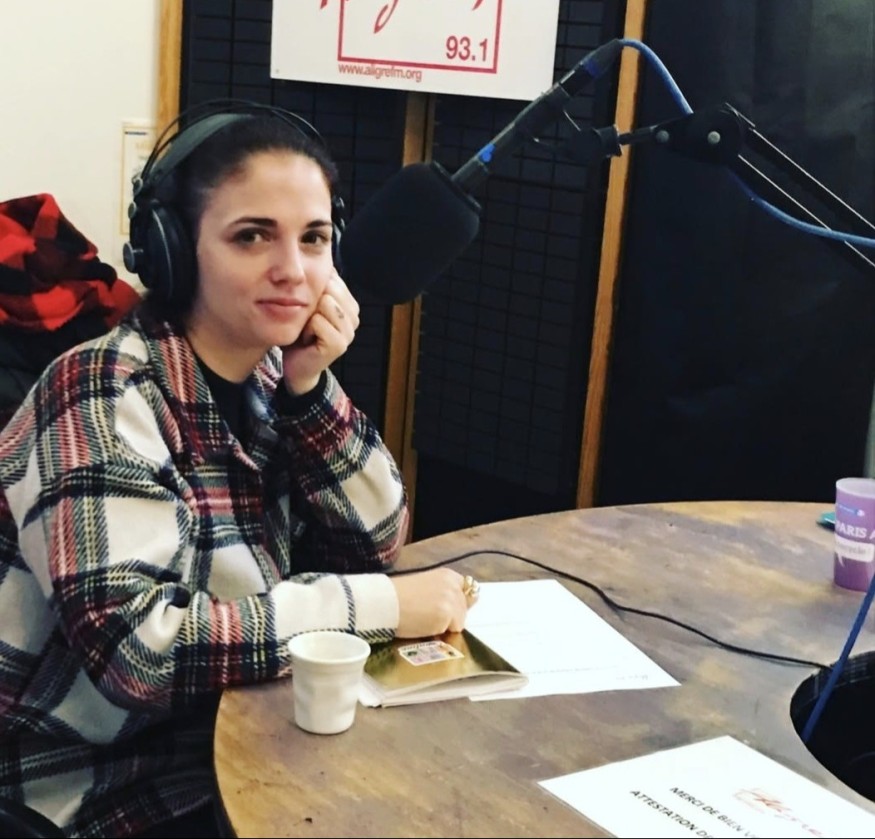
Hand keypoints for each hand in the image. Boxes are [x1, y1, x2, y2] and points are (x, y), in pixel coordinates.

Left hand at [282, 271, 360, 394]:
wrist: (297, 365)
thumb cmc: (302, 333)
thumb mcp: (309, 304)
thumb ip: (318, 285)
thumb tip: (320, 259)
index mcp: (350, 305)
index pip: (334, 279)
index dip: (314, 289)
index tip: (310, 308)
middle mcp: (354, 317)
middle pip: (330, 288)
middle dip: (311, 301)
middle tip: (308, 321)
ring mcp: (349, 332)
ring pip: (325, 303)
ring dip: (308, 316)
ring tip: (308, 329)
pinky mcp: (339, 344)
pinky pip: (318, 321)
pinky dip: (307, 328)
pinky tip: (307, 339)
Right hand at [391, 568, 472, 637]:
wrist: (383, 602)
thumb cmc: (396, 595)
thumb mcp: (425, 585)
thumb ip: (442, 592)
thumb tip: (454, 607)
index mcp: (447, 575)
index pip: (468, 590)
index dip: (458, 603)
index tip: (448, 609)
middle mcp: (453, 585)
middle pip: (465, 608)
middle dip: (453, 616)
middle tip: (429, 617)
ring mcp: (451, 600)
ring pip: (460, 621)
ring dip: (446, 625)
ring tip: (425, 621)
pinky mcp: (446, 615)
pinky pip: (451, 630)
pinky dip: (440, 632)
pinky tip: (424, 626)